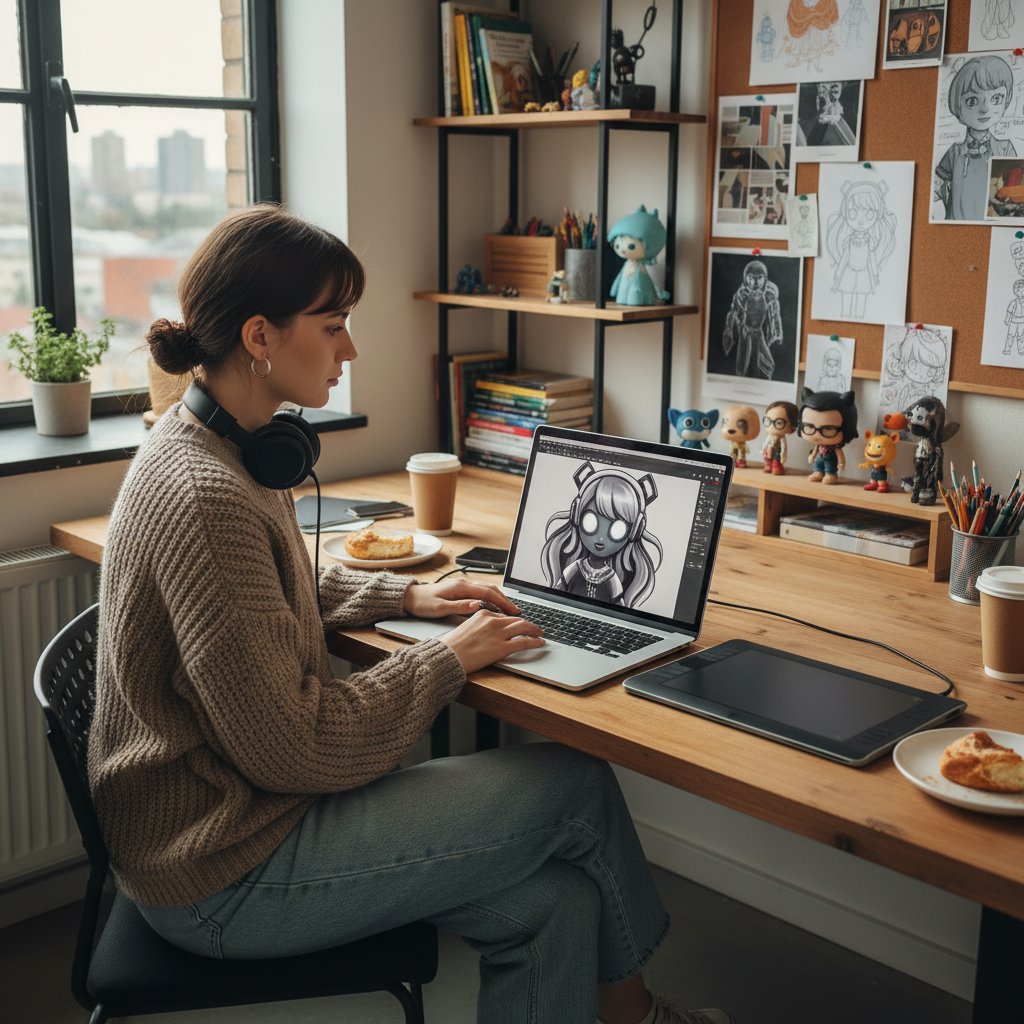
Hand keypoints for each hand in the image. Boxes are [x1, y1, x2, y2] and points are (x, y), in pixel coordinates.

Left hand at [403, 579, 519, 618]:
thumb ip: (459, 607)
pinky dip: (491, 599)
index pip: (488, 593)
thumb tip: (477, 605)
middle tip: (516, 612)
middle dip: (505, 600)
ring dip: (499, 599)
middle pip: (491, 589)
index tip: (513, 611)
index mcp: (461, 587)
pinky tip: (494, 607)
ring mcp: (463, 586)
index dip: (503, 602)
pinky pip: (480, 592)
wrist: (410, 597)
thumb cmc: (423, 603)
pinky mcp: (460, 590)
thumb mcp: (440, 608)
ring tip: (509, 610)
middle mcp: (464, 583)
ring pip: (487, 590)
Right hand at [439, 608, 544, 673]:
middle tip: (535, 627)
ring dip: (534, 629)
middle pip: (516, 619)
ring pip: (523, 627)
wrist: (448, 656)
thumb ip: (480, 627)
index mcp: (482, 614)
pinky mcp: (502, 647)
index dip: (513, 621)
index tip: (518, 624)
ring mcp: (498, 633)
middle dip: (528, 623)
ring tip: (540, 633)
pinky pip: (524, 642)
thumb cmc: (452, 646)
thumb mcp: (466, 628)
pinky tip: (540, 642)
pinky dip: (535, 641)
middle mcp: (492, 621)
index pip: (503, 616)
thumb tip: (488, 632)